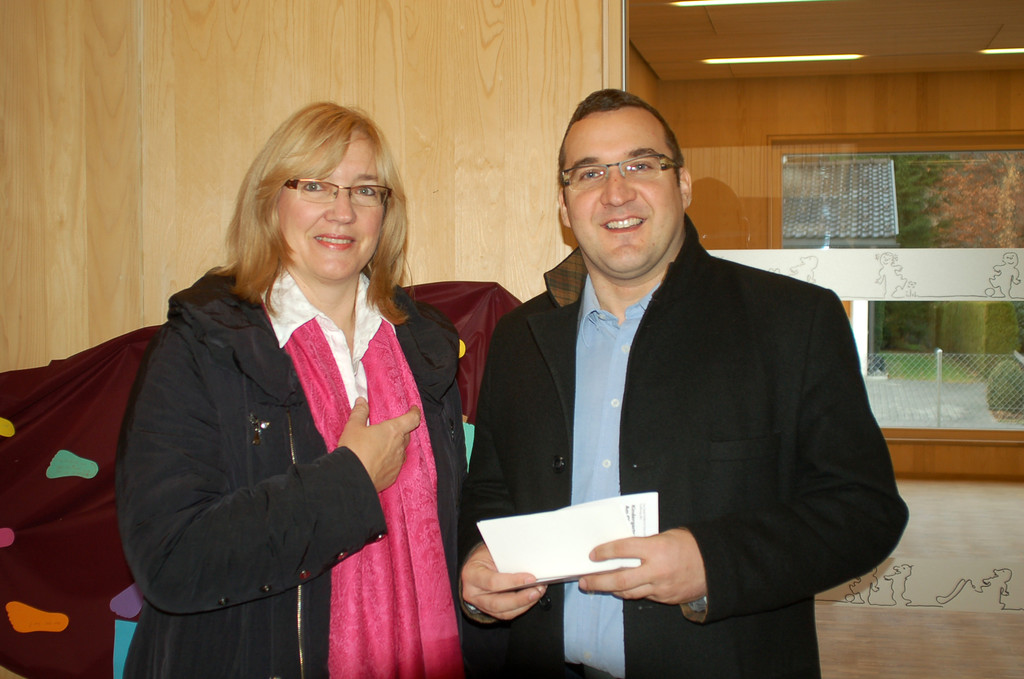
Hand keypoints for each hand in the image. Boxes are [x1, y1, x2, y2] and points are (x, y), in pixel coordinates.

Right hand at [337, 397, 419, 491]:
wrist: (351, 479)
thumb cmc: (354, 451)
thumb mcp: (353, 427)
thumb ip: (359, 412)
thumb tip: (362, 402)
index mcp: (393, 430)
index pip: (412, 419)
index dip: (414, 413)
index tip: (414, 409)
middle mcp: (399, 446)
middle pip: (406, 435)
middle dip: (401, 430)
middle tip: (389, 429)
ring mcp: (397, 463)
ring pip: (401, 451)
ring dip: (394, 447)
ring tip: (381, 446)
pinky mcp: (392, 476)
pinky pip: (395, 465)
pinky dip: (390, 461)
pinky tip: (378, 461)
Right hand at [460, 544, 546, 620]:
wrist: (476, 565)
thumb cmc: (485, 556)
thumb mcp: (492, 552)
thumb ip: (508, 559)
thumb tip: (530, 565)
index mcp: (471, 574)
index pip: (492, 581)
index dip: (513, 582)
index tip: (531, 578)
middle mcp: (472, 592)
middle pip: (497, 602)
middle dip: (521, 598)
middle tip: (537, 590)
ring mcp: (480, 604)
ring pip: (503, 612)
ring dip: (524, 604)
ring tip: (537, 593)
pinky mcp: (488, 611)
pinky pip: (507, 614)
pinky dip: (521, 607)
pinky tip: (531, 599)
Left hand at [578, 528, 705, 604]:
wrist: (716, 566)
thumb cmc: (691, 545)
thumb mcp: (667, 536)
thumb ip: (646, 543)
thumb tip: (623, 548)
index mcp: (656, 549)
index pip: (622, 550)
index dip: (605, 552)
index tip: (593, 555)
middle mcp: (656, 571)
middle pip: (619, 580)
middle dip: (598, 581)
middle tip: (584, 581)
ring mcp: (661, 588)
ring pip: (629, 592)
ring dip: (611, 590)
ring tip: (598, 586)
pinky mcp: (666, 599)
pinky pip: (644, 596)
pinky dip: (631, 592)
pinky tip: (623, 588)